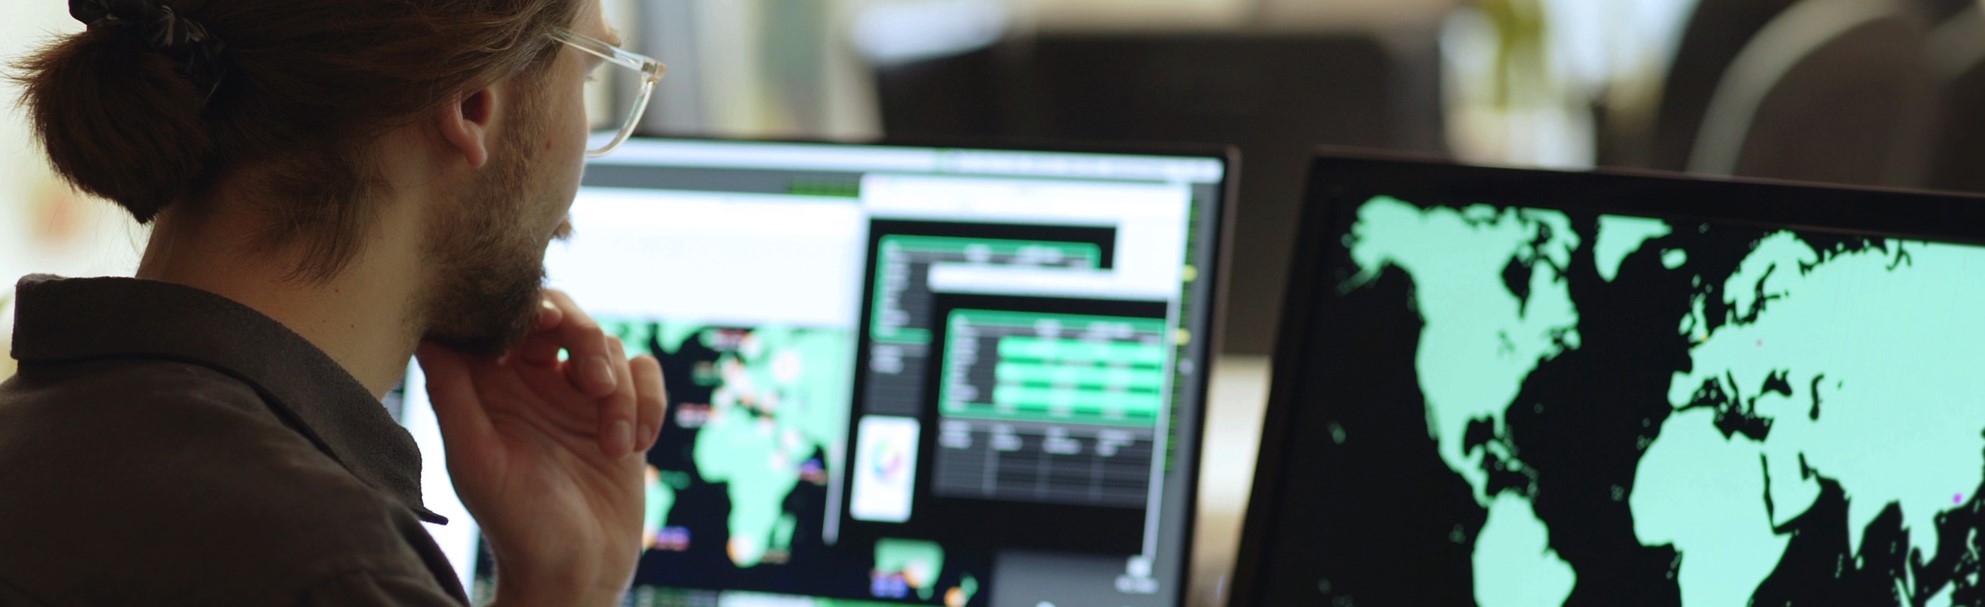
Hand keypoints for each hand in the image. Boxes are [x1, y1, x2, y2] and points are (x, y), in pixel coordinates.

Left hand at [417, 290, 667, 606]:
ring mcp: (582, 396)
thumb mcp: (475, 459)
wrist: (576, 572)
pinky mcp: (625, 412)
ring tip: (614, 447)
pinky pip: (647, 374)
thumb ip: (453, 393)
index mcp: (493, 385)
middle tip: (595, 384)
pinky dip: (649, 403)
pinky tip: (636, 445)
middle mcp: (536, 381)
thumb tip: (431, 332)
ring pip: (612, 348)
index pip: (510, 317)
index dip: (527, 310)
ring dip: (621, 396)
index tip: (537, 334)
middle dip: (587, 340)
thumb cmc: (516, 523)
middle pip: (567, 316)